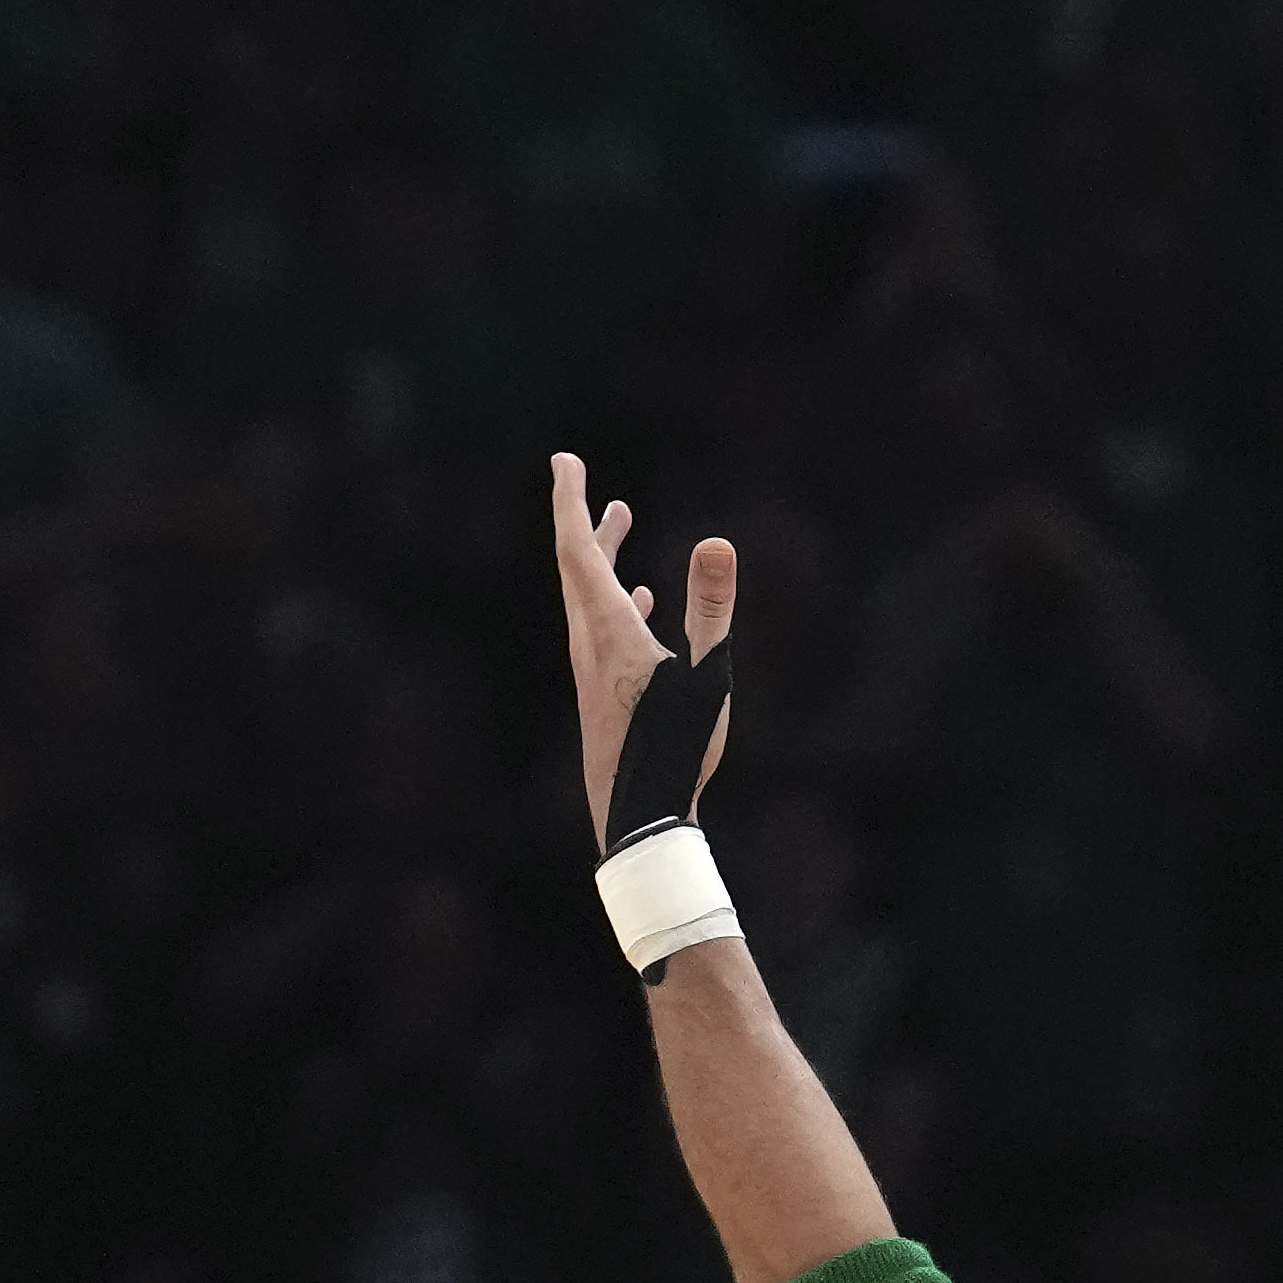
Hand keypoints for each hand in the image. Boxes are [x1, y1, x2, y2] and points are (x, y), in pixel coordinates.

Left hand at [544, 452, 736, 849]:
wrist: (639, 821)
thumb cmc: (674, 751)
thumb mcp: (705, 676)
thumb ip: (712, 608)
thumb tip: (717, 543)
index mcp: (609, 633)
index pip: (578, 551)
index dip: (570, 502)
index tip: (565, 461)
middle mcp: (590, 648)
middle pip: (576, 569)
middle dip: (584, 521)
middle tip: (585, 482)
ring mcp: (593, 673)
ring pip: (588, 600)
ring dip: (602, 559)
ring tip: (620, 527)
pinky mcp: (603, 696)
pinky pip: (602, 631)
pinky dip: (617, 602)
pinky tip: (642, 608)